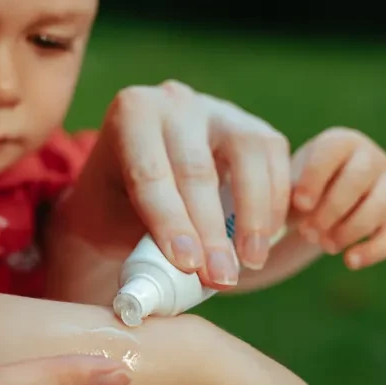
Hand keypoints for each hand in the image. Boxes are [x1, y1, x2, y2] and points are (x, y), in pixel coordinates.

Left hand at [78, 80, 292, 287]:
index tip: (189, 264)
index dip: (171, 222)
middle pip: (197, 168)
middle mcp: (174, 101)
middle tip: (222, 277)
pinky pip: (274, 155)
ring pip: (247, 152)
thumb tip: (175, 282)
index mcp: (131, 115)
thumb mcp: (111, 223)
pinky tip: (265, 238)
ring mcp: (218, 108)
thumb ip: (141, 246)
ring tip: (251, 261)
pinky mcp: (251, 124)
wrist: (139, 180)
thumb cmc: (118, 207)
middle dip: (211, 231)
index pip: (150, 174)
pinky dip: (274, 200)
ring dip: (253, 214)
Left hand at [291, 127, 385, 269]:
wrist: (324, 195)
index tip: (300, 204)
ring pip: (377, 207)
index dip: (314, 180)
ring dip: (349, 231)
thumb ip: (284, 195)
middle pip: (357, 180)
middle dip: (330, 211)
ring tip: (324, 245)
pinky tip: (350, 262)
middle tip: (307, 232)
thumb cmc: (302, 187)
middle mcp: (370, 158)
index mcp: (340, 142)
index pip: (331, 154)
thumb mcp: (290, 183)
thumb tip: (277, 219)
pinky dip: (374, 250)